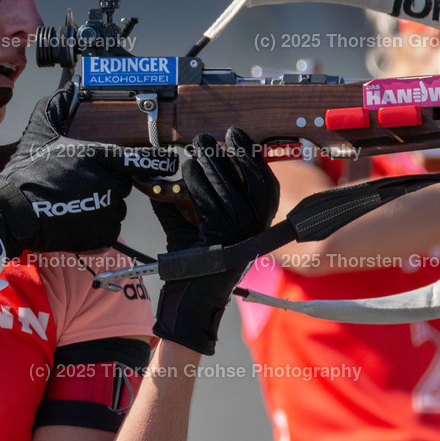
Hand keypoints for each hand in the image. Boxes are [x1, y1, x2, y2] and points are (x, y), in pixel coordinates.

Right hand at [0, 83, 177, 256]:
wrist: (12, 213)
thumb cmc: (24, 175)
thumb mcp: (39, 133)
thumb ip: (56, 107)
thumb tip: (68, 88)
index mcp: (96, 156)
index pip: (135, 159)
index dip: (152, 161)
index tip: (168, 162)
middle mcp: (107, 182)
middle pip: (121, 183)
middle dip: (106, 184)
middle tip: (79, 187)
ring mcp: (106, 209)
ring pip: (116, 207)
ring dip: (101, 207)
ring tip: (74, 205)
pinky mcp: (103, 234)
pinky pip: (110, 230)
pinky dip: (97, 229)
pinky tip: (76, 221)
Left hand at [152, 129, 278, 354]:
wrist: (187, 304)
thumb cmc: (191, 262)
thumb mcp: (192, 224)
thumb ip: (186, 196)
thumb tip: (175, 166)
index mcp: (255, 225)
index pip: (264, 185)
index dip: (251, 157)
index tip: (236, 136)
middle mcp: (253, 233)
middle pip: (245, 184)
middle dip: (223, 156)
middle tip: (205, 139)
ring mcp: (239, 242)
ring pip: (225, 193)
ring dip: (208, 167)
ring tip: (194, 152)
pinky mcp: (221, 249)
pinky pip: (208, 209)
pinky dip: (195, 188)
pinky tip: (186, 172)